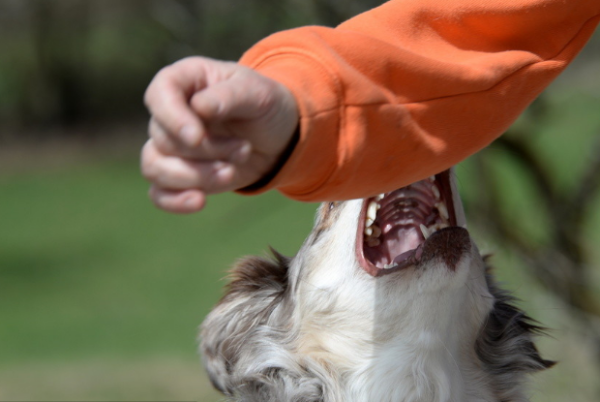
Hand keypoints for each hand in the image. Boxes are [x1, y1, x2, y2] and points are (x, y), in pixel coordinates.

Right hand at [141, 57, 298, 212]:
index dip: (173, 118)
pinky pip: (159, 193)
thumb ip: (229, 96)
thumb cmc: (265, 105)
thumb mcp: (258, 92)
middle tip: (244, 149)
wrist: (278, 137)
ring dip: (195, 176)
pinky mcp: (178, 176)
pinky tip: (200, 202)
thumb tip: (199, 107)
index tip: (197, 138)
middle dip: (206, 151)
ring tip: (231, 173)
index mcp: (185, 81)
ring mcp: (171, 146)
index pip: (159, 95)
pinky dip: (175, 201)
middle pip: (163, 139)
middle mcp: (170, 113)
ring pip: (155, 168)